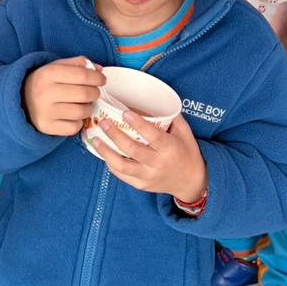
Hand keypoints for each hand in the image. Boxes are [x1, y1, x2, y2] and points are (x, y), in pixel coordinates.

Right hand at [22, 57, 105, 136]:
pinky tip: (73, 116)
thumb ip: (78, 64)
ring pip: (82, 112)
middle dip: (95, 93)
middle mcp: (45, 92)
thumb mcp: (56, 67)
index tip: (102, 80)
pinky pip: (74, 127)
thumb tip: (99, 70)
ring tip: (83, 104)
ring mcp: (45, 112)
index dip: (97, 78)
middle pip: (84, 94)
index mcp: (48, 74)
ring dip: (88, 108)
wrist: (20, 100)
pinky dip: (78, 122)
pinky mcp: (46, 127)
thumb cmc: (44, 82)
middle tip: (93, 92)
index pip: (82, 75)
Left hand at [91, 114, 207, 202]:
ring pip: (122, 166)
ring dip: (106, 152)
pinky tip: (103, 154)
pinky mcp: (141, 185)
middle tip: (103, 122)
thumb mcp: (184, 133)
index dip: (138, 124)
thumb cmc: (187, 152)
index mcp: (170, 148)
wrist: (191, 182)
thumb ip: (171, 117)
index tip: (124, 113)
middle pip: (132, 149)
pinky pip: (122, 175)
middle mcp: (158, 163)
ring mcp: (148, 176)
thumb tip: (153, 100)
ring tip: (95, 140)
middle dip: (115, 135)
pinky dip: (110, 164)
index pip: (152, 135)